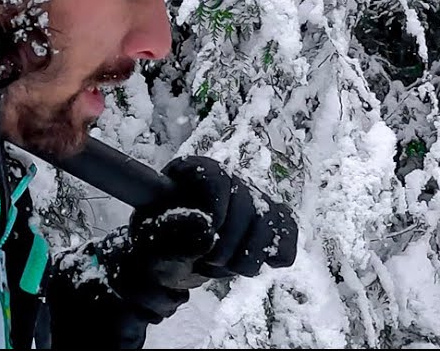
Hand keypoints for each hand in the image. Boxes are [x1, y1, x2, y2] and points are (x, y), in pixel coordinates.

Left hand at [100, 155, 298, 322]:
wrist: (172, 257)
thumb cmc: (157, 242)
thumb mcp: (152, 238)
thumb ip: (173, 232)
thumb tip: (206, 228)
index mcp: (191, 171)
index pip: (216, 176)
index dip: (217, 206)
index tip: (209, 233)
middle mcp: (226, 178)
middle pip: (247, 201)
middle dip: (231, 243)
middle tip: (210, 263)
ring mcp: (251, 197)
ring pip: (271, 220)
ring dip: (250, 256)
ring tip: (227, 269)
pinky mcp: (270, 220)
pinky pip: (287, 232)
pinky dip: (278, 252)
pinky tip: (259, 263)